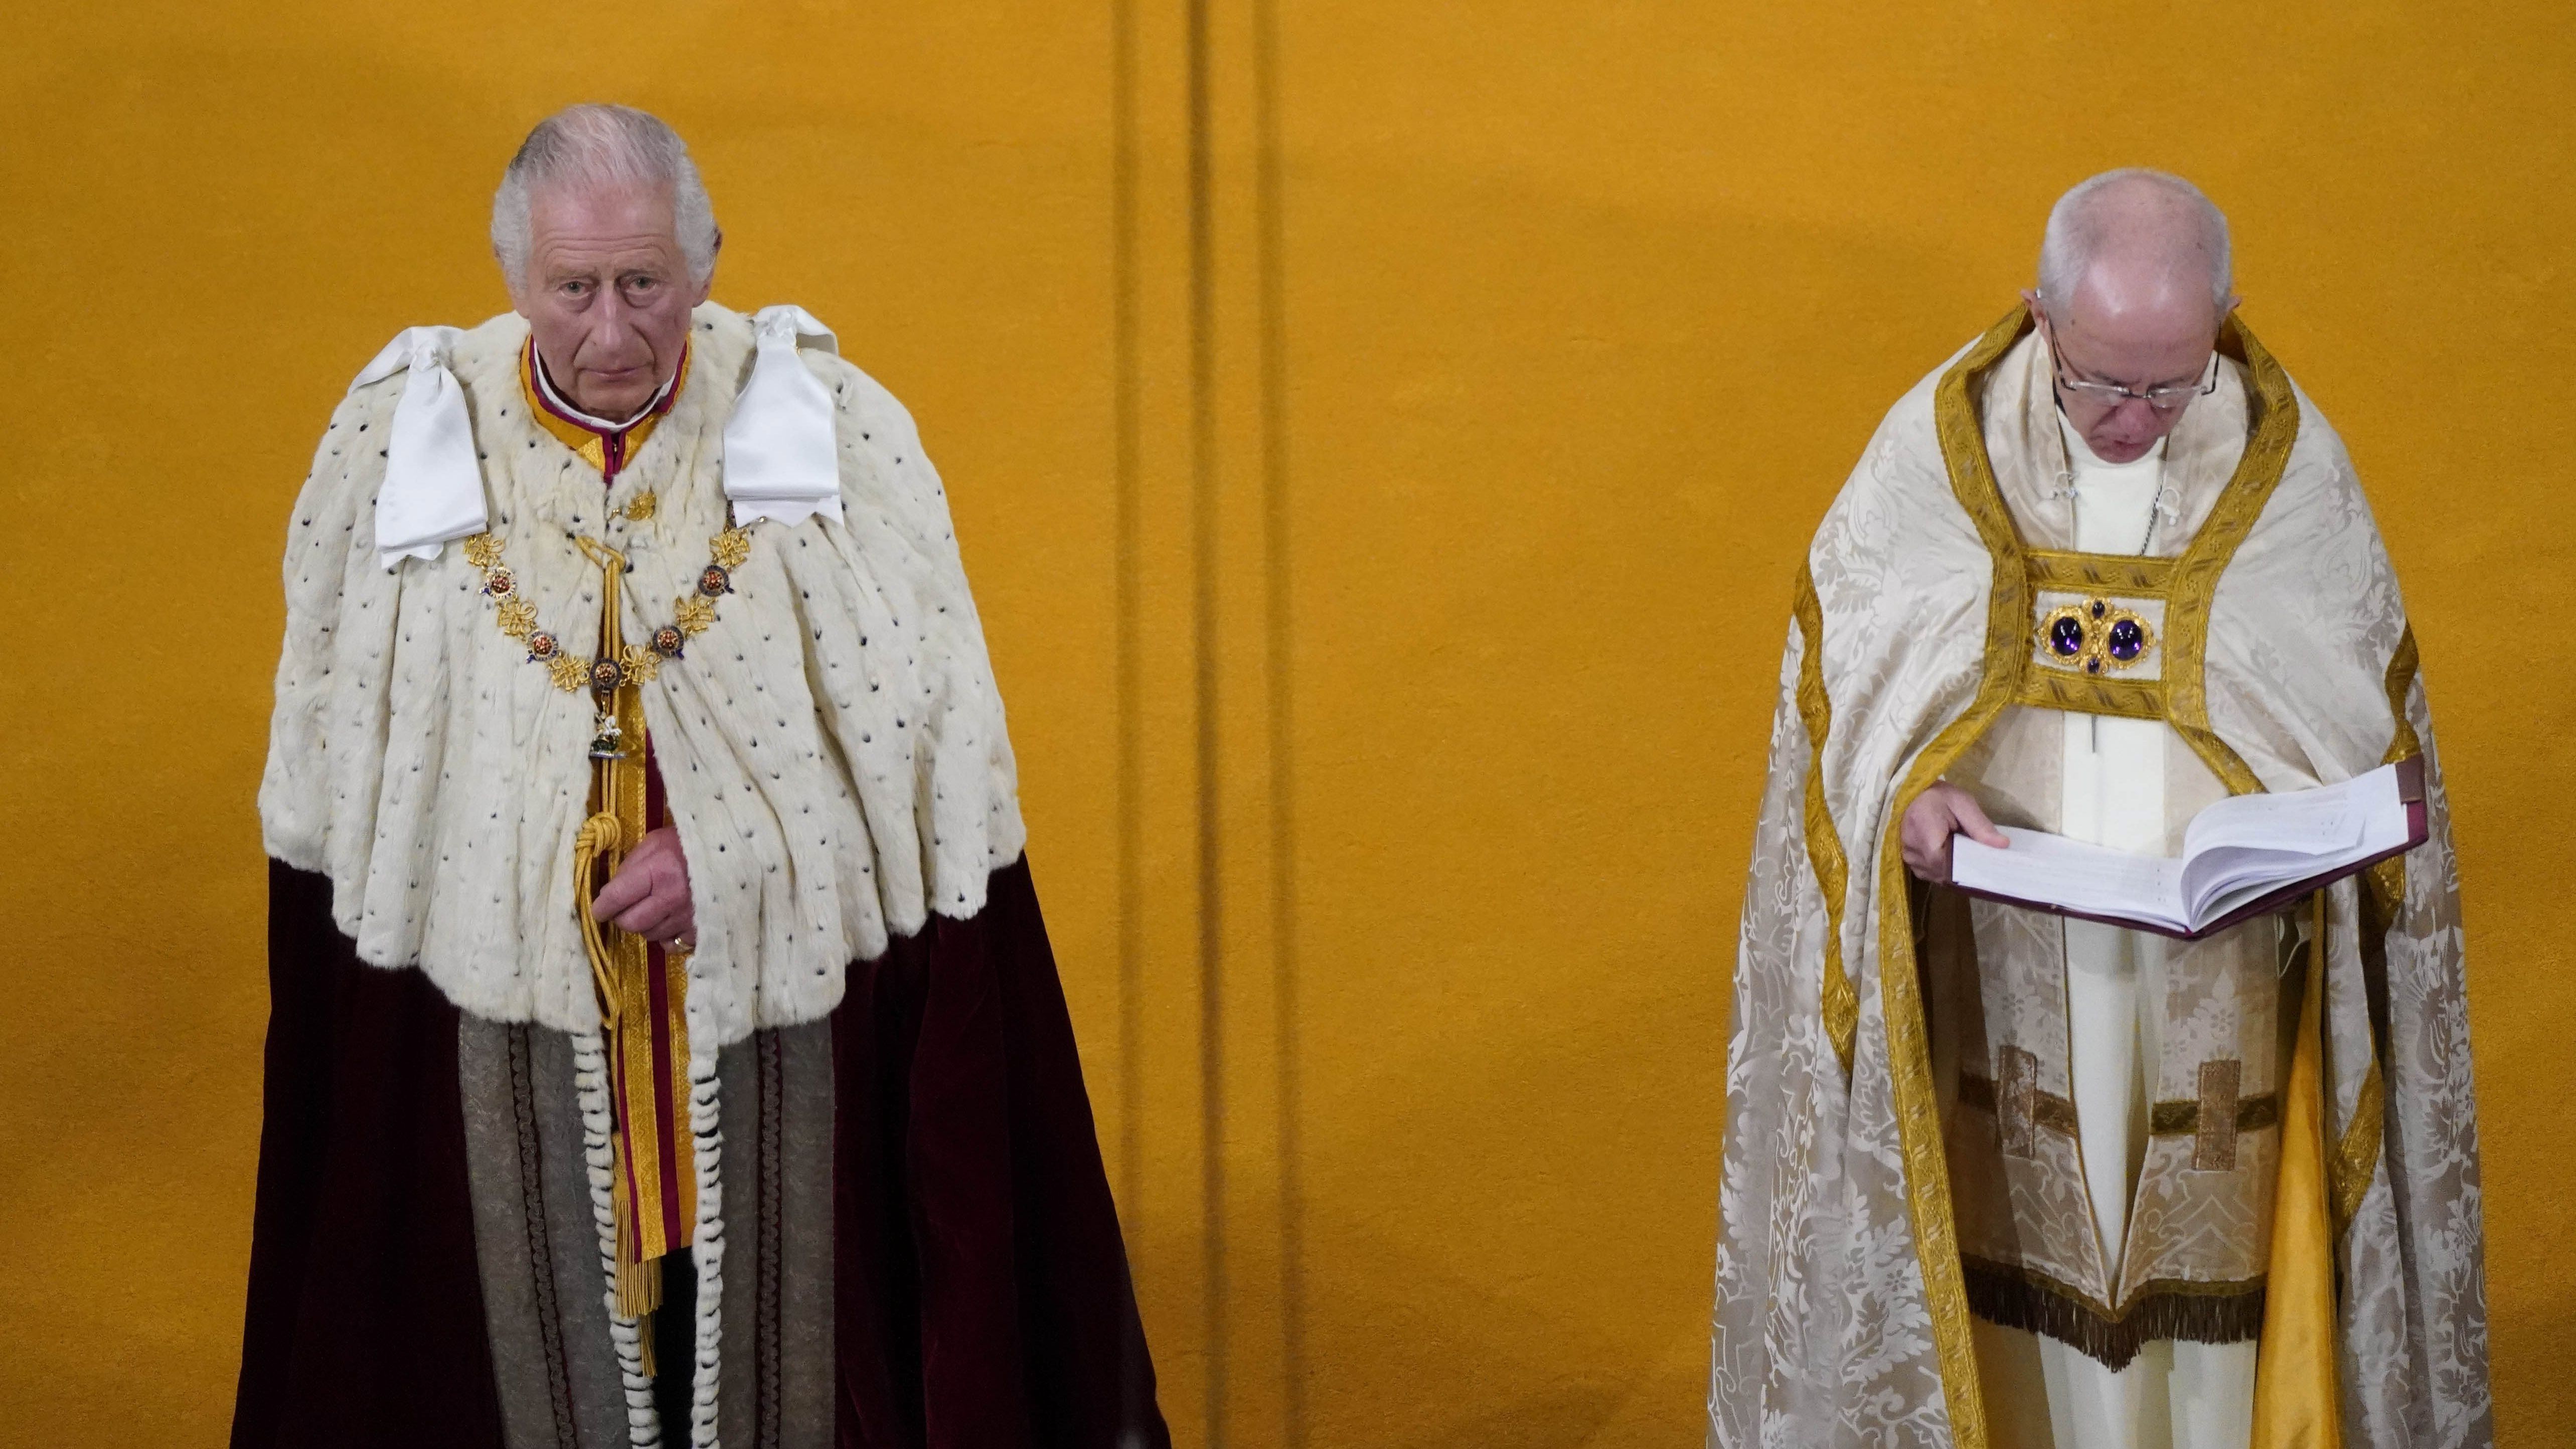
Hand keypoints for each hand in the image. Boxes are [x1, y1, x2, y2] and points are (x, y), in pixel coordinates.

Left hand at [593, 826, 695, 949]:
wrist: (734, 855)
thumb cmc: (690, 844)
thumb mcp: (656, 842)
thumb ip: (631, 865)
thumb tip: (611, 890)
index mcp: (659, 872)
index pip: (616, 898)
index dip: (601, 906)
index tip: (598, 908)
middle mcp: (672, 899)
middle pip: (630, 923)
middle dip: (622, 916)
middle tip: (626, 907)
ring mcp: (687, 918)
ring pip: (649, 935)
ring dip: (646, 924)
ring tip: (655, 907)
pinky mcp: (701, 931)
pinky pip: (671, 944)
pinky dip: (666, 936)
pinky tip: (670, 920)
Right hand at [1900, 782, 2006, 884]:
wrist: (1912, 795)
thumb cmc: (1937, 796)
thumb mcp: (1962, 803)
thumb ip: (1980, 825)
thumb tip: (2003, 845)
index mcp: (1925, 832)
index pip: (1947, 863)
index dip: (1967, 865)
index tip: (1984, 861)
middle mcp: (1913, 851)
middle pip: (1944, 873)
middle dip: (1964, 868)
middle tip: (1979, 858)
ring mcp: (1910, 858)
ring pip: (1938, 876)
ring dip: (1954, 870)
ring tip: (1965, 856)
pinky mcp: (1910, 862)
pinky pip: (1931, 874)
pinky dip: (1944, 869)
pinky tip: (1952, 858)